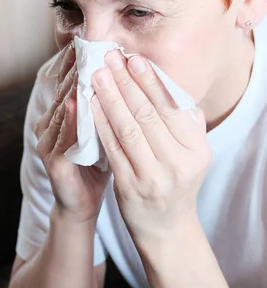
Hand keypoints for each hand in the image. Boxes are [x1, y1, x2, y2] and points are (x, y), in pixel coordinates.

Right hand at [35, 43, 110, 223]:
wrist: (82, 204)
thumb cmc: (97, 165)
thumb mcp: (105, 131)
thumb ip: (109, 107)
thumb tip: (132, 76)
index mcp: (64, 114)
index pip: (73, 79)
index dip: (83, 59)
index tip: (98, 37)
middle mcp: (51, 123)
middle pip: (65, 87)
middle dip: (78, 65)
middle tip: (91, 42)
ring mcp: (49, 141)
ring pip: (62, 107)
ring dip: (72, 85)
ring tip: (85, 64)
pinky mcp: (52, 161)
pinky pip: (61, 136)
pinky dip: (69, 119)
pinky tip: (74, 103)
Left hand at [92, 51, 212, 245]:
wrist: (165, 227)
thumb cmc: (176, 182)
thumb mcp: (193, 155)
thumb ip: (187, 124)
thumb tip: (172, 86)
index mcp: (196, 150)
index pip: (171, 108)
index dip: (150, 82)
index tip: (134, 60)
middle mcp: (177, 163)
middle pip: (148, 115)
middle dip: (126, 83)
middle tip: (110, 60)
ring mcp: (152, 177)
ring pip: (128, 129)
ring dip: (110, 99)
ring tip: (98, 76)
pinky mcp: (129, 187)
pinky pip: (113, 149)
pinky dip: (101, 124)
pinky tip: (91, 106)